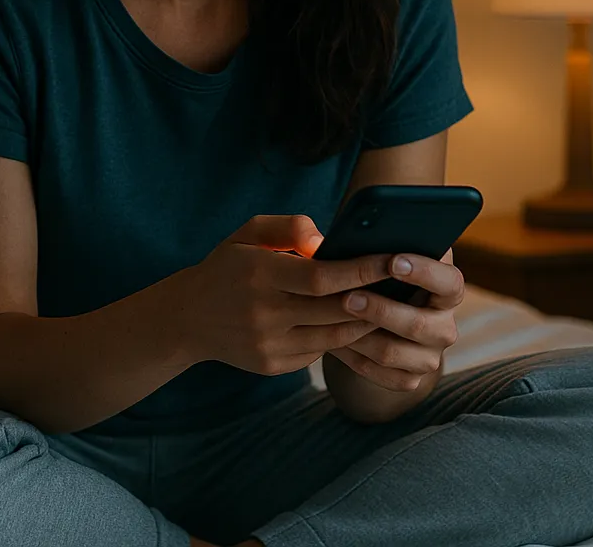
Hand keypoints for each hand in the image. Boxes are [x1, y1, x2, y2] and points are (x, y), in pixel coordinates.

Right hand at [179, 213, 389, 375]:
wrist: (188, 318)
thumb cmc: (228, 266)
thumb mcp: (248, 232)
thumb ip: (287, 227)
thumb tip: (325, 241)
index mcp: (259, 273)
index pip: (322, 276)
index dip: (361, 270)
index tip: (392, 259)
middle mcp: (264, 312)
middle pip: (334, 309)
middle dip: (374, 297)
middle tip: (404, 283)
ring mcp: (269, 343)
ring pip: (334, 335)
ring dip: (366, 320)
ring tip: (391, 303)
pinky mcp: (273, 365)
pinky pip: (319, 350)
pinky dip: (341, 336)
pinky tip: (358, 322)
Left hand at [325, 247, 463, 391]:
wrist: (381, 315)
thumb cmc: (382, 272)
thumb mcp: (389, 253)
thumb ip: (384, 241)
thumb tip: (358, 232)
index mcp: (449, 288)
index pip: (449, 282)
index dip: (424, 272)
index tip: (392, 261)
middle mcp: (445, 325)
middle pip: (419, 324)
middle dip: (381, 310)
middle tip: (349, 296)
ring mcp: (429, 356)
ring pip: (392, 353)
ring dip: (358, 335)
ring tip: (330, 317)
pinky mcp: (409, 379)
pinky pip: (380, 375)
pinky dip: (353, 357)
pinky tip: (332, 340)